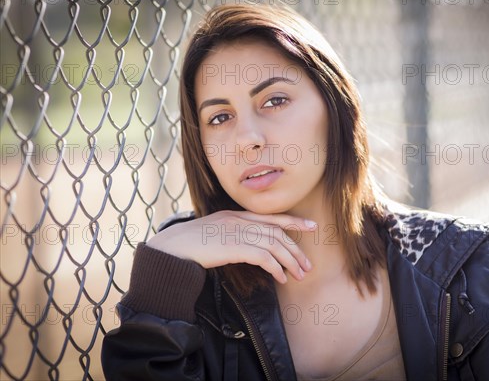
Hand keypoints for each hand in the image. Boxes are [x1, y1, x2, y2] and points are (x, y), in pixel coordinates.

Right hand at [146, 210, 314, 282]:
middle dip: (296, 250)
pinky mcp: (235, 247)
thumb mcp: (214, 232)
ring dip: (291, 261)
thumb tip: (248, 248)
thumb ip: (232, 233)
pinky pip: (264, 257)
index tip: (311, 226)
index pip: (271, 217)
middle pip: (277, 233)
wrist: (172, 247)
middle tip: (307, 265)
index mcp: (236, 215)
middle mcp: (240, 221)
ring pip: (275, 245)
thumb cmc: (190, 244)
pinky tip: (282, 278)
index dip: (294, 222)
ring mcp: (238, 232)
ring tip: (299, 275)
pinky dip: (276, 268)